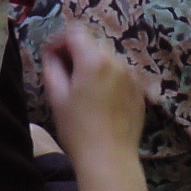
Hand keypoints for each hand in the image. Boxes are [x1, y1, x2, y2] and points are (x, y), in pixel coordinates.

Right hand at [41, 23, 149, 159]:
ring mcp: (132, 75)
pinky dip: (108, 76)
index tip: (50, 56)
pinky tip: (99, 98)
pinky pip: (120, 73)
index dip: (59, 40)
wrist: (109, 158)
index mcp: (94, 60)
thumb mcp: (57, 97)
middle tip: (63, 72)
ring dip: (93, 63)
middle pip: (93, 42)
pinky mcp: (140, 89)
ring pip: (108, 57)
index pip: (75, 31)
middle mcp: (117, 61)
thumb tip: (52, 54)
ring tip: (81, 87)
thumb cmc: (77, 130)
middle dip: (76, 51)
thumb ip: (52, 68)